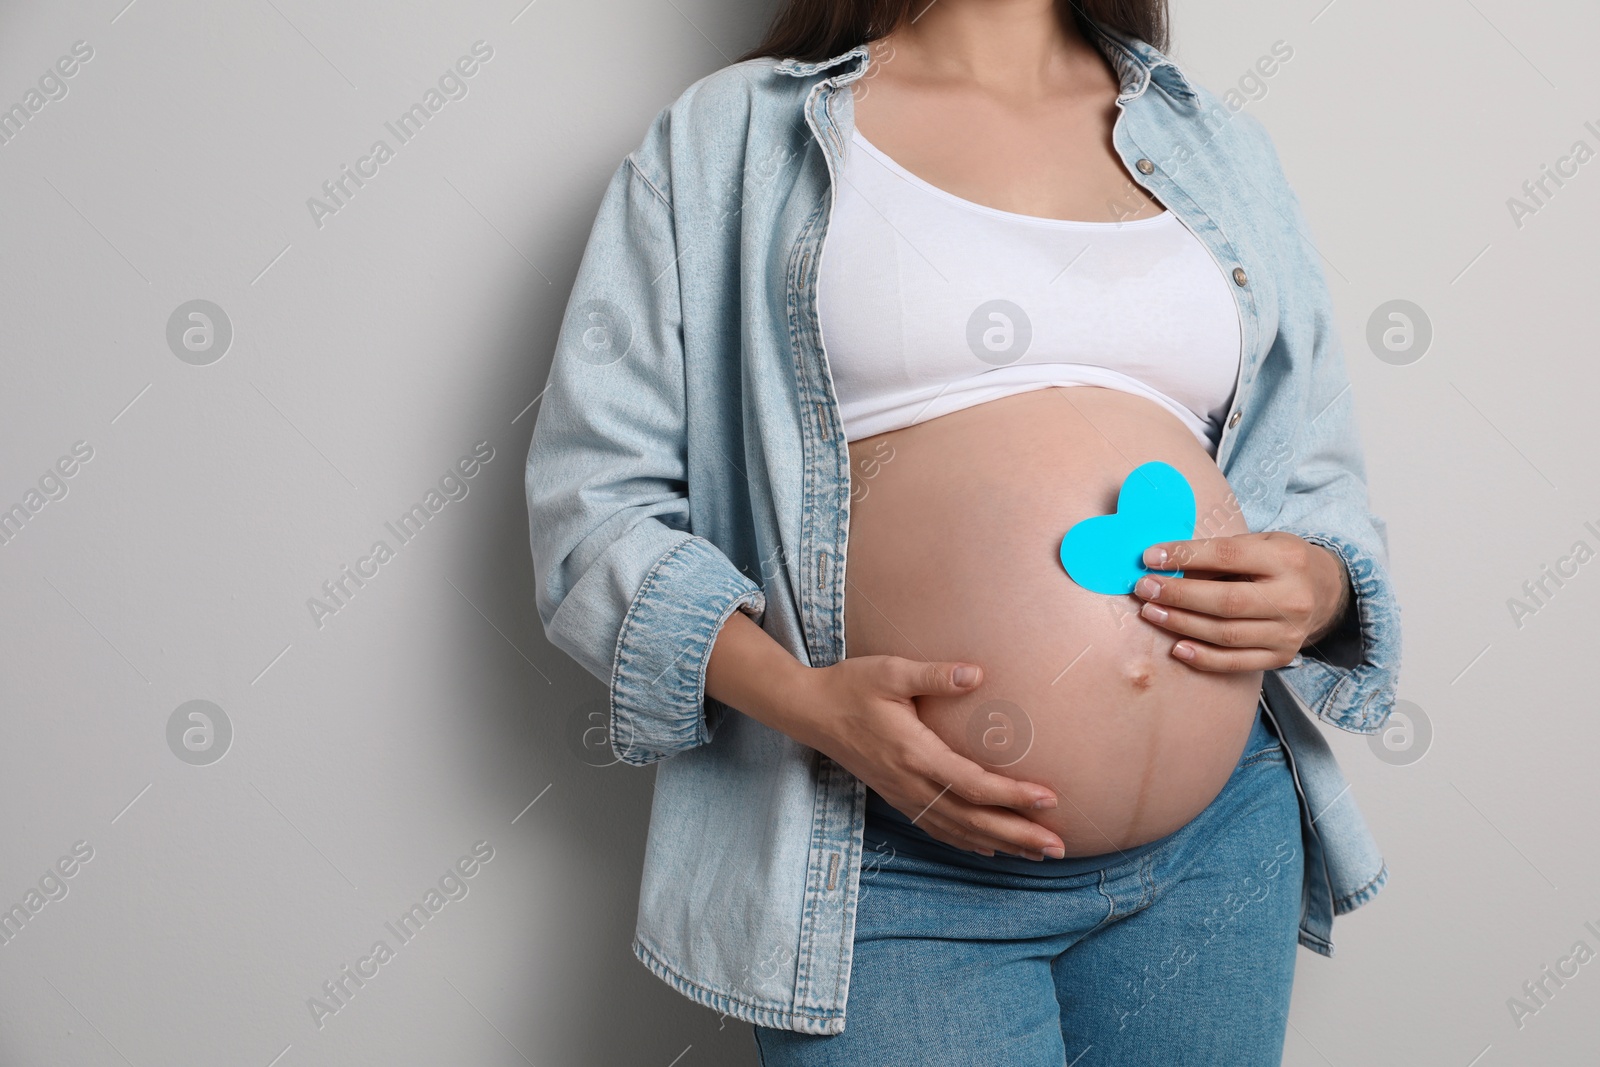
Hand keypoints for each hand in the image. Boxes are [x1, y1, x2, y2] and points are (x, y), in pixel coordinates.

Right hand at [791, 656, 1067, 859]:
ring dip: (1001, 844)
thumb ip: (934, 675)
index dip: (1013, 796)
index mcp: (915, 753)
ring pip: (958, 830)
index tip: (1049, 800)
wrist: (811, 711)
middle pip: (973, 819)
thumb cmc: (851, 686)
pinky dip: (968, 842)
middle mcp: (911, 783)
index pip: (973, 784)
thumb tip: (976, 673)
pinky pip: (939, 828)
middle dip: (1018, 835)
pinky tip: (991, 848)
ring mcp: (904, 794)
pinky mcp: (898, 796)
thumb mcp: (891, 672)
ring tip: (1038, 854)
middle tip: (1057, 847)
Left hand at [1131, 532, 1352, 671]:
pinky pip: (1235, 662)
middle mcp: (1292, 598)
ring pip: (1226, 634)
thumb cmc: (1279, 562)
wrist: (1325, 592)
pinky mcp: (1282, 656)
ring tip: (1151, 612)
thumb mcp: (1259, 543)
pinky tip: (1176, 647)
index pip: (1227, 556)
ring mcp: (1288, 632)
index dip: (1186, 556)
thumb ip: (1219, 553)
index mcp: (1286, 559)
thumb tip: (1164, 561)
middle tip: (1144, 589)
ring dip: (1181, 624)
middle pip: (1225, 601)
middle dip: (1178, 595)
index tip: (1150, 557)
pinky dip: (1203, 658)